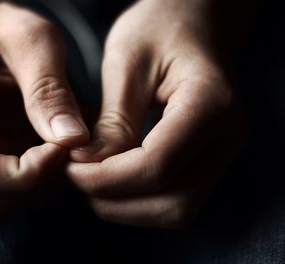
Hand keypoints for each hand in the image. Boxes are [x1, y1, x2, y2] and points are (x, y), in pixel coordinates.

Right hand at [0, 3, 88, 224]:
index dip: (27, 175)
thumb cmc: (9, 33)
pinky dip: (40, 184)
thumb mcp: (34, 42)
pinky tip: (53, 152)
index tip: (66, 149)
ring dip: (43, 187)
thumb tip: (72, 142)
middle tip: (69, 147)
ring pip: (0, 206)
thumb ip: (49, 90)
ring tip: (63, 146)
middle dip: (39, 184)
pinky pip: (10, 197)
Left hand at [68, 0, 245, 227]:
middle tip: (76, 178)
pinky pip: (175, 199)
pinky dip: (137, 199)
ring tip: (91, 179)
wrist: (192, 22)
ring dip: (126, 205)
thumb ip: (112, 121)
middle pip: (173, 203)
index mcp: (210, 104)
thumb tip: (87, 167)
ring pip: (175, 210)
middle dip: (115, 200)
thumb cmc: (159, 29)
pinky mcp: (208, 159)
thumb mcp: (126, 63)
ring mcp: (221, 152)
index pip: (156, 166)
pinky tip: (111, 177)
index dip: (106, 179)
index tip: (68, 169)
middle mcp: (227, 137)